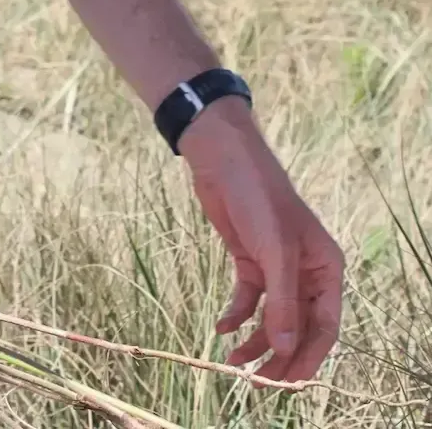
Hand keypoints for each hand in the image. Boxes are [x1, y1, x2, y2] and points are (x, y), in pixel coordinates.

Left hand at [179, 98, 344, 383]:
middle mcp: (305, 271)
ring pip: (272, 317)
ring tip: (233, 363)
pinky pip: (248, 299)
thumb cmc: (259, 199)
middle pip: (298, 326)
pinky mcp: (250, 260)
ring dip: (256, 341)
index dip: (308, 356)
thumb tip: (287, 349)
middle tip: (257, 383)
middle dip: (280, 356)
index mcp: (325, 268)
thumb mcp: (274, 252)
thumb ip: (283, 302)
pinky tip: (220, 328)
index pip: (324, 325)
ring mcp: (277, 267)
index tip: (287, 383)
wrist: (224, 163)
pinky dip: (236, 315)